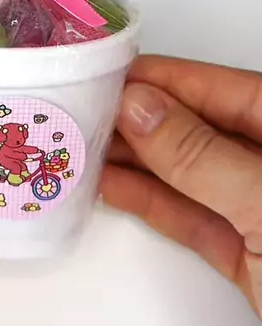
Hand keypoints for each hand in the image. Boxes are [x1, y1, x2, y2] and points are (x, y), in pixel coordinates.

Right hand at [103, 56, 261, 317]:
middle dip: (139, 119)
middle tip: (81, 112)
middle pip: (198, 127)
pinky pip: (188, 217)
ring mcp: (259, 208)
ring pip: (186, 173)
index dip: (162, 79)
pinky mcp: (245, 252)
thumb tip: (142, 107)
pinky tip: (111, 185)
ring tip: (81, 147)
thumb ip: (202, 155)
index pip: (219, 88)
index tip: (108, 73)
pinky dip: (148, 203)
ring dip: (134, 162)